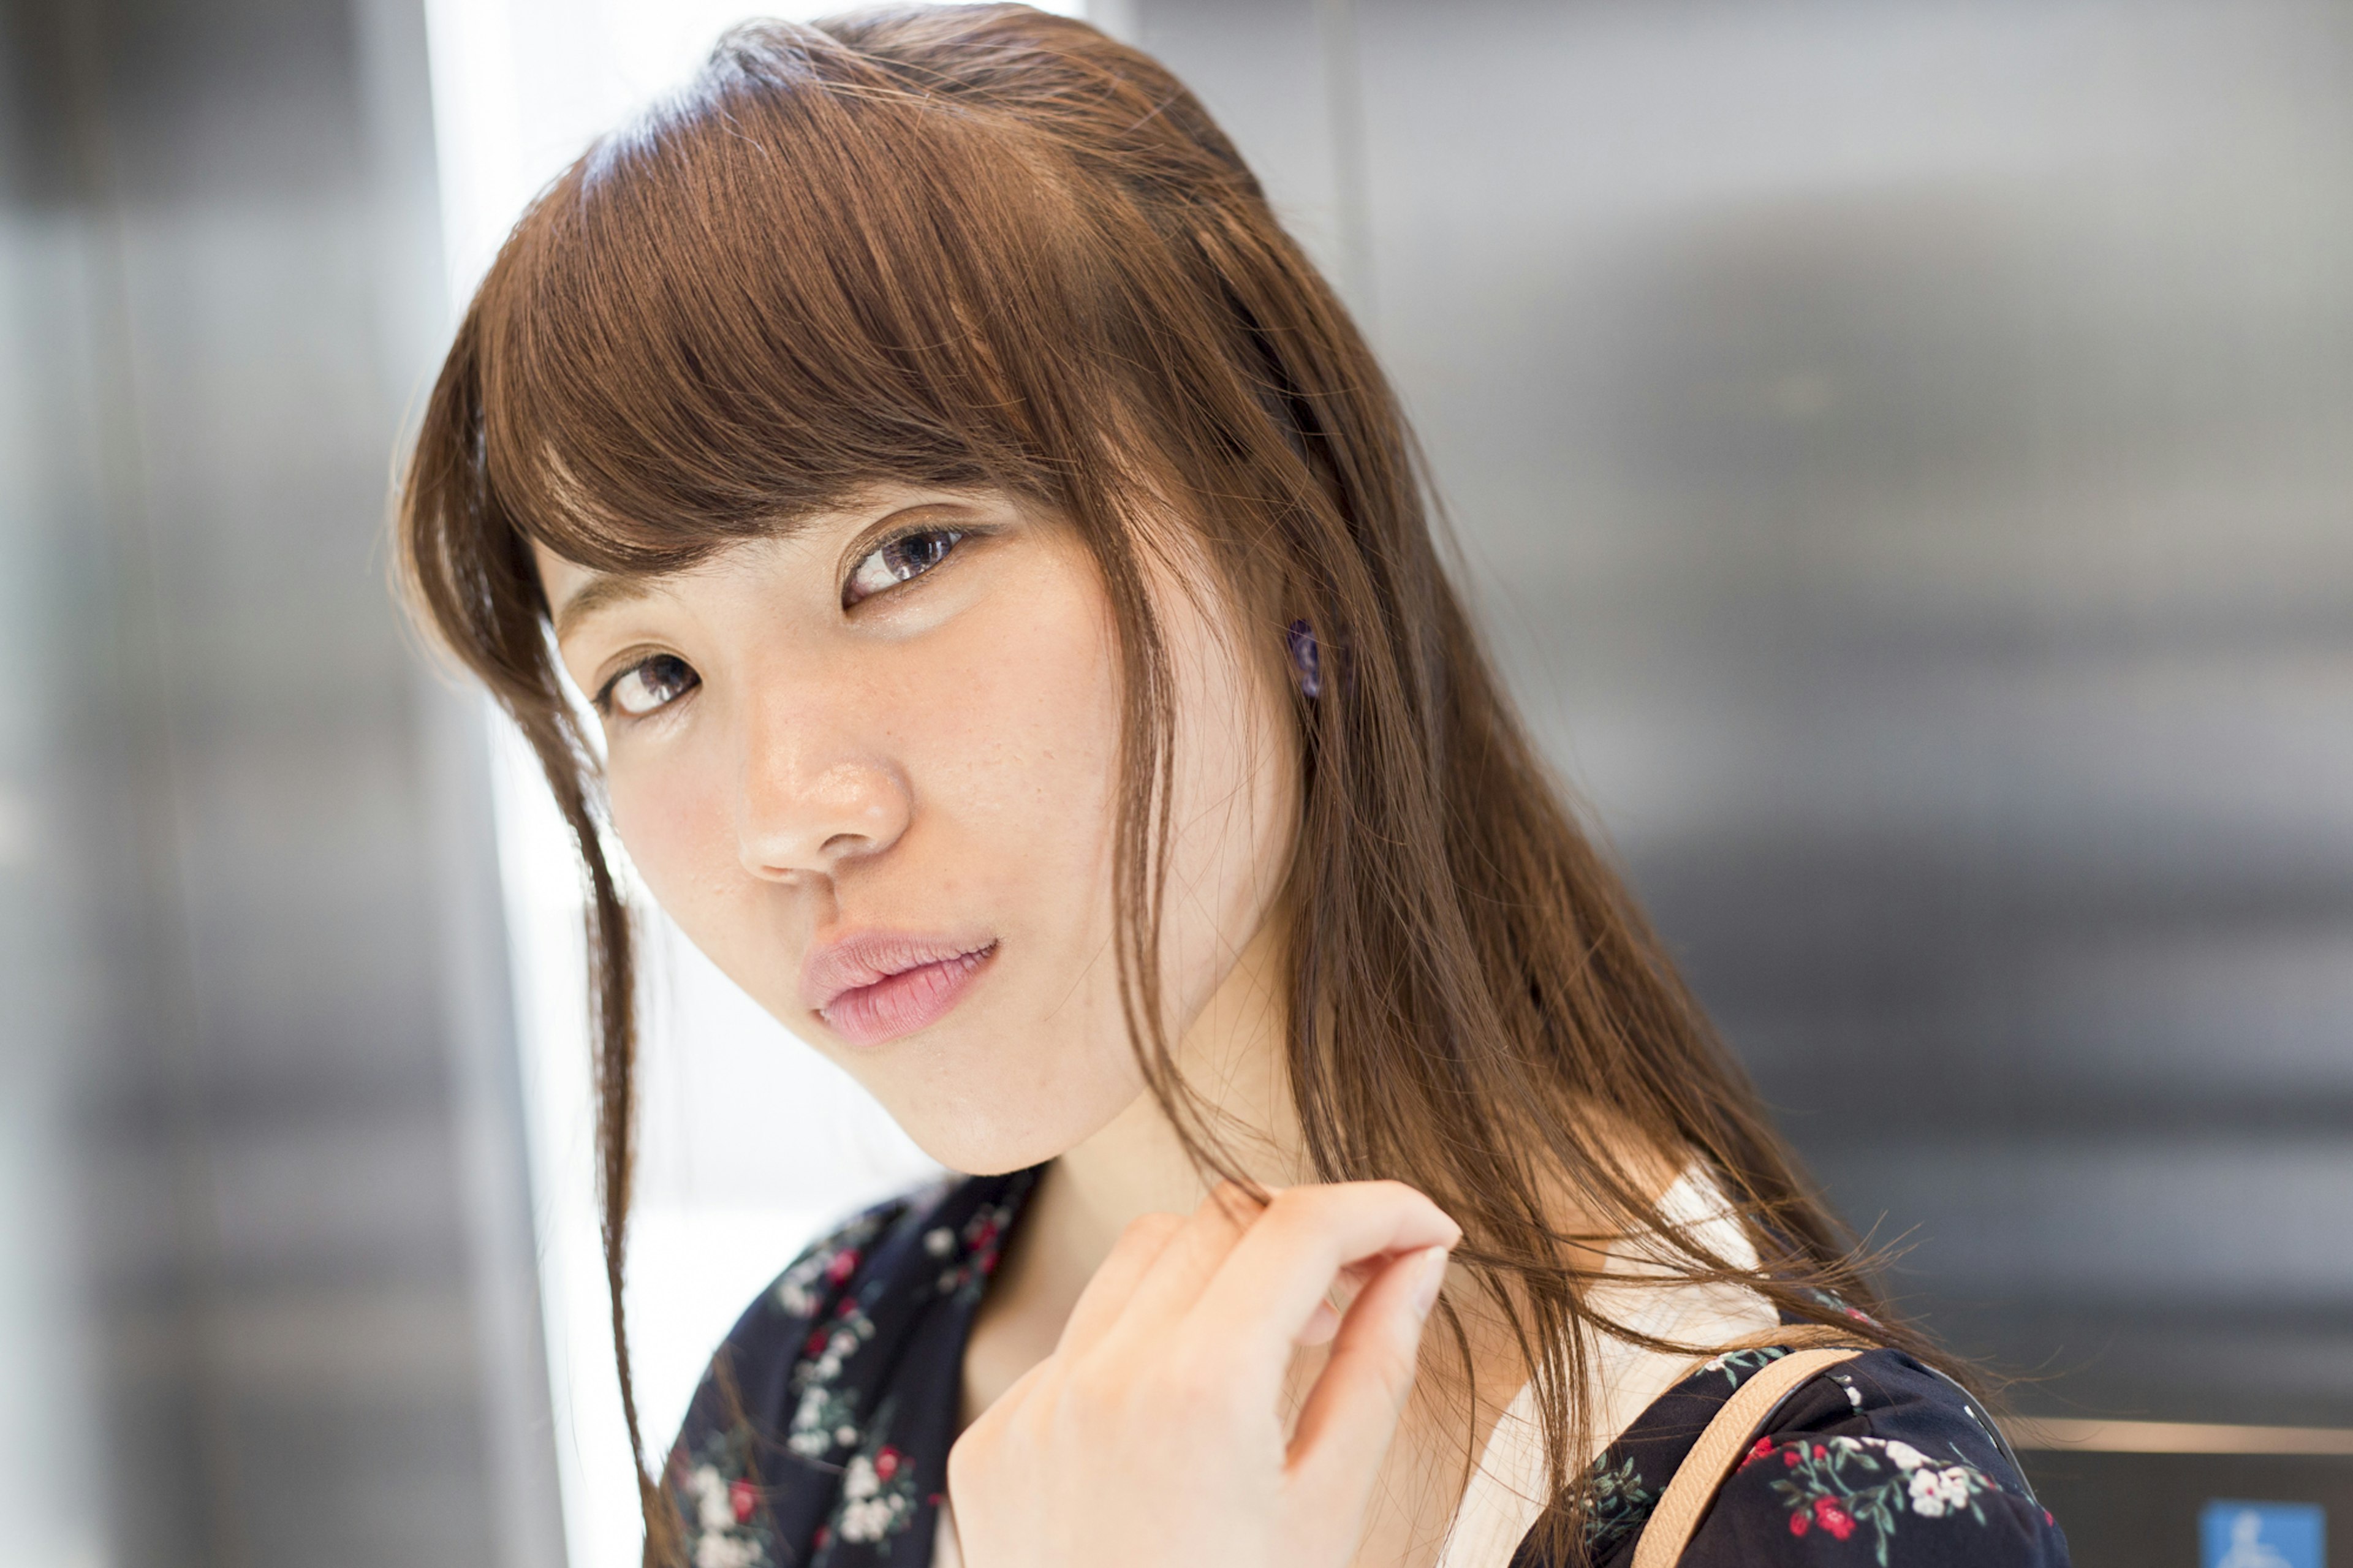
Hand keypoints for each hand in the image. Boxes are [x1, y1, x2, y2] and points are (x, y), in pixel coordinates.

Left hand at [947, 1180, 1459, 1567]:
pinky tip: (1186, 1422)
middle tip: (1364, 1294)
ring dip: (1220, 1273)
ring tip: (1278, 1345)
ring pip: (1139, 1260)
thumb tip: (1417, 1265)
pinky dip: (1144, 1346)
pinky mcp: (993, 1438)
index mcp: (1200, 1389)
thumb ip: (1375, 1366)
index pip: (1299, 1227)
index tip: (1428, 1229)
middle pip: (1220, 1221)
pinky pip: (1077, 1342)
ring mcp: (1032, 1404)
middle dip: (1304, 1237)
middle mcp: (1101, 1376)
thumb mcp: (1329, 1509)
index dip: (1380, 1208)